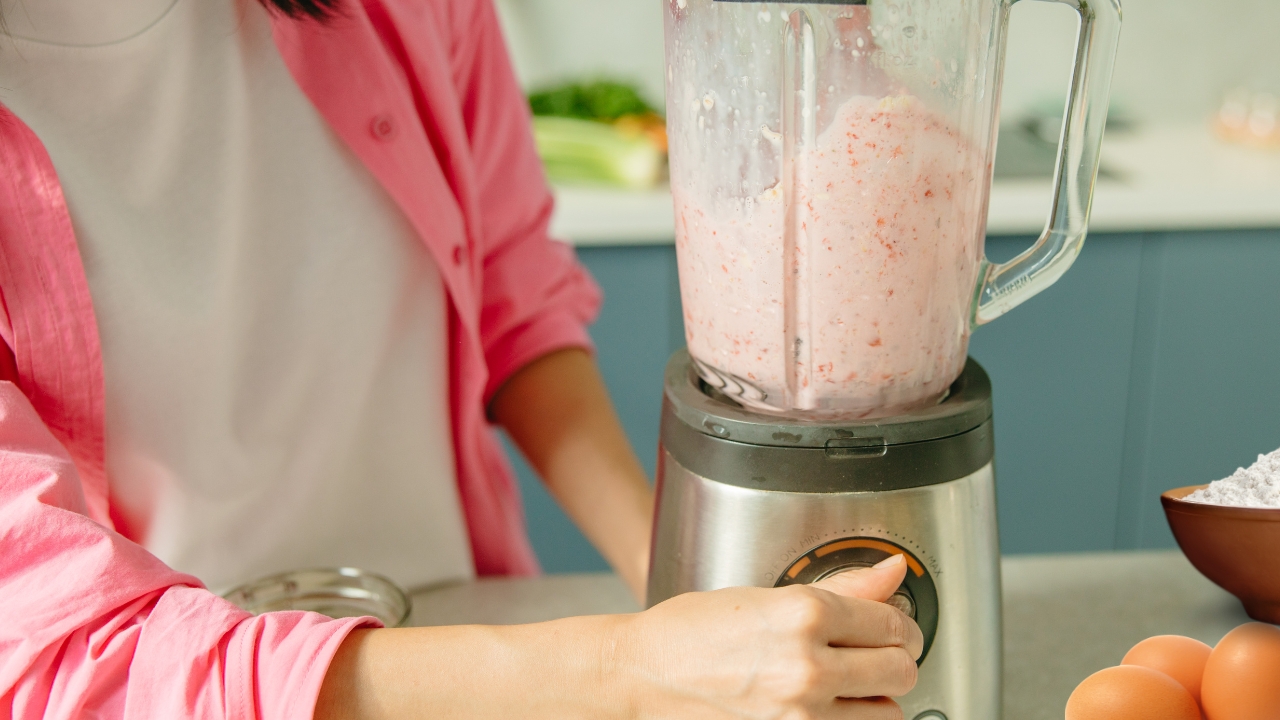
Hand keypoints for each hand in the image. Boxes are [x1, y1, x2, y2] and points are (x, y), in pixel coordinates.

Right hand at [612, 554, 922, 719]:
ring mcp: (801, 716)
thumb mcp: (763, 595)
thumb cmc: (689, 633)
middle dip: (893, 662)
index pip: (892, 623)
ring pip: (887, 716)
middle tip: (875, 658)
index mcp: (803, 614)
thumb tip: (891, 571)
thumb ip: (839, 589)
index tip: (891, 629)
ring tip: (847, 689)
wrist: (641, 676)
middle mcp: (807, 667)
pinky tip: (828, 710)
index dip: (898, 626)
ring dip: (873, 702)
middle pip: (900, 671)